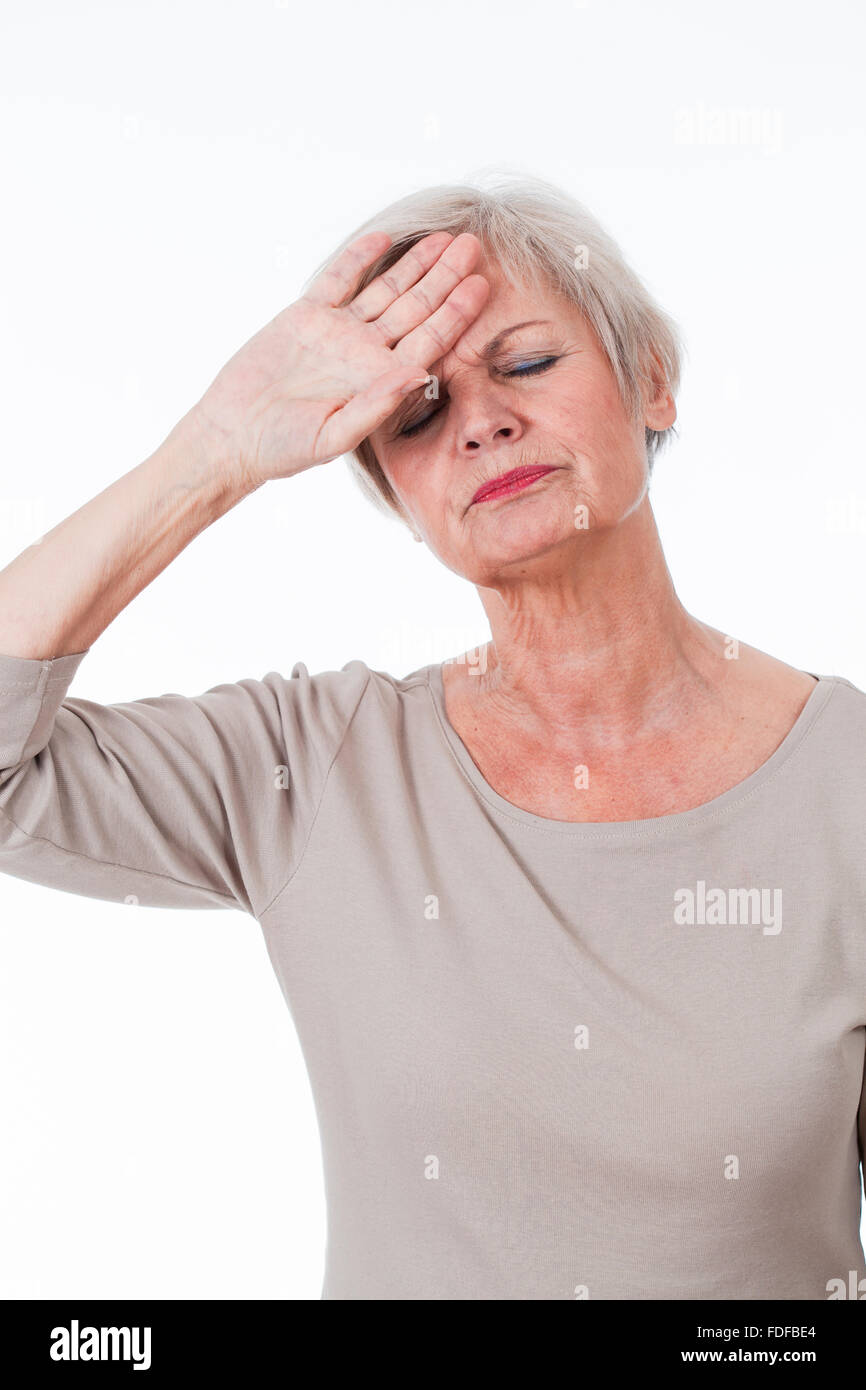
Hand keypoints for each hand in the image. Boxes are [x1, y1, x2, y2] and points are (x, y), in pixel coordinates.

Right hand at [191, 231, 489, 491]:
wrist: (233, 434)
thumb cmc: (284, 448)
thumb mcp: (334, 435)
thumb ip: (378, 405)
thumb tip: (420, 375)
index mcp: (382, 381)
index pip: (430, 341)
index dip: (456, 313)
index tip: (482, 286)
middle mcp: (367, 353)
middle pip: (416, 307)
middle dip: (445, 278)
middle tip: (473, 246)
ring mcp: (339, 332)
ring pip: (385, 289)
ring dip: (414, 264)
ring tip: (443, 238)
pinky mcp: (307, 316)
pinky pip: (339, 280)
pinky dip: (359, 258)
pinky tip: (384, 239)